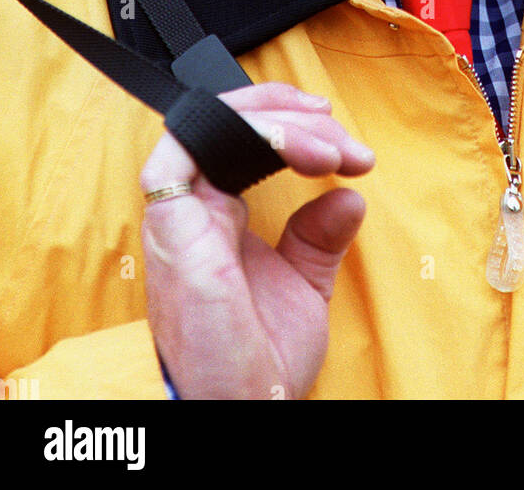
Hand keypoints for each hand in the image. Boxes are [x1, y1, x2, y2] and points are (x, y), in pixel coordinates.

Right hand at [140, 82, 373, 399]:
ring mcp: (181, 212)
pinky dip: (248, 130)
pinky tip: (298, 149)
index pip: (245, 140)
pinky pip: (191, 145)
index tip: (349, 149)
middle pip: (232, 122)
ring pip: (215, 123)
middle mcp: (196, 207)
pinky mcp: (173, 222)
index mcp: (219, 216)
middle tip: (346, 144)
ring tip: (332, 149)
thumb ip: (318, 240)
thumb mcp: (302, 288)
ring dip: (281, 120)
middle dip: (296, 116)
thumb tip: (349, 198)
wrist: (242, 408)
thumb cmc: (258, 363)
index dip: (295, 126)